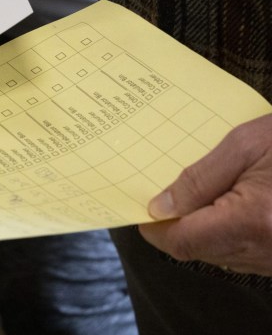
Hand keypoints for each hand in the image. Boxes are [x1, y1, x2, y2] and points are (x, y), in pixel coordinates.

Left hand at [140, 113, 271, 275]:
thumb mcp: (244, 145)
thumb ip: (198, 179)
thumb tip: (161, 207)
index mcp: (252, 220)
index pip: (183, 241)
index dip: (156, 230)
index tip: (142, 213)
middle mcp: (267, 248)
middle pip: (199, 250)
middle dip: (179, 227)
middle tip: (168, 196)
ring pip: (222, 255)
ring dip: (204, 231)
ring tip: (203, 195)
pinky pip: (246, 254)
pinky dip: (230, 234)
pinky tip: (231, 206)